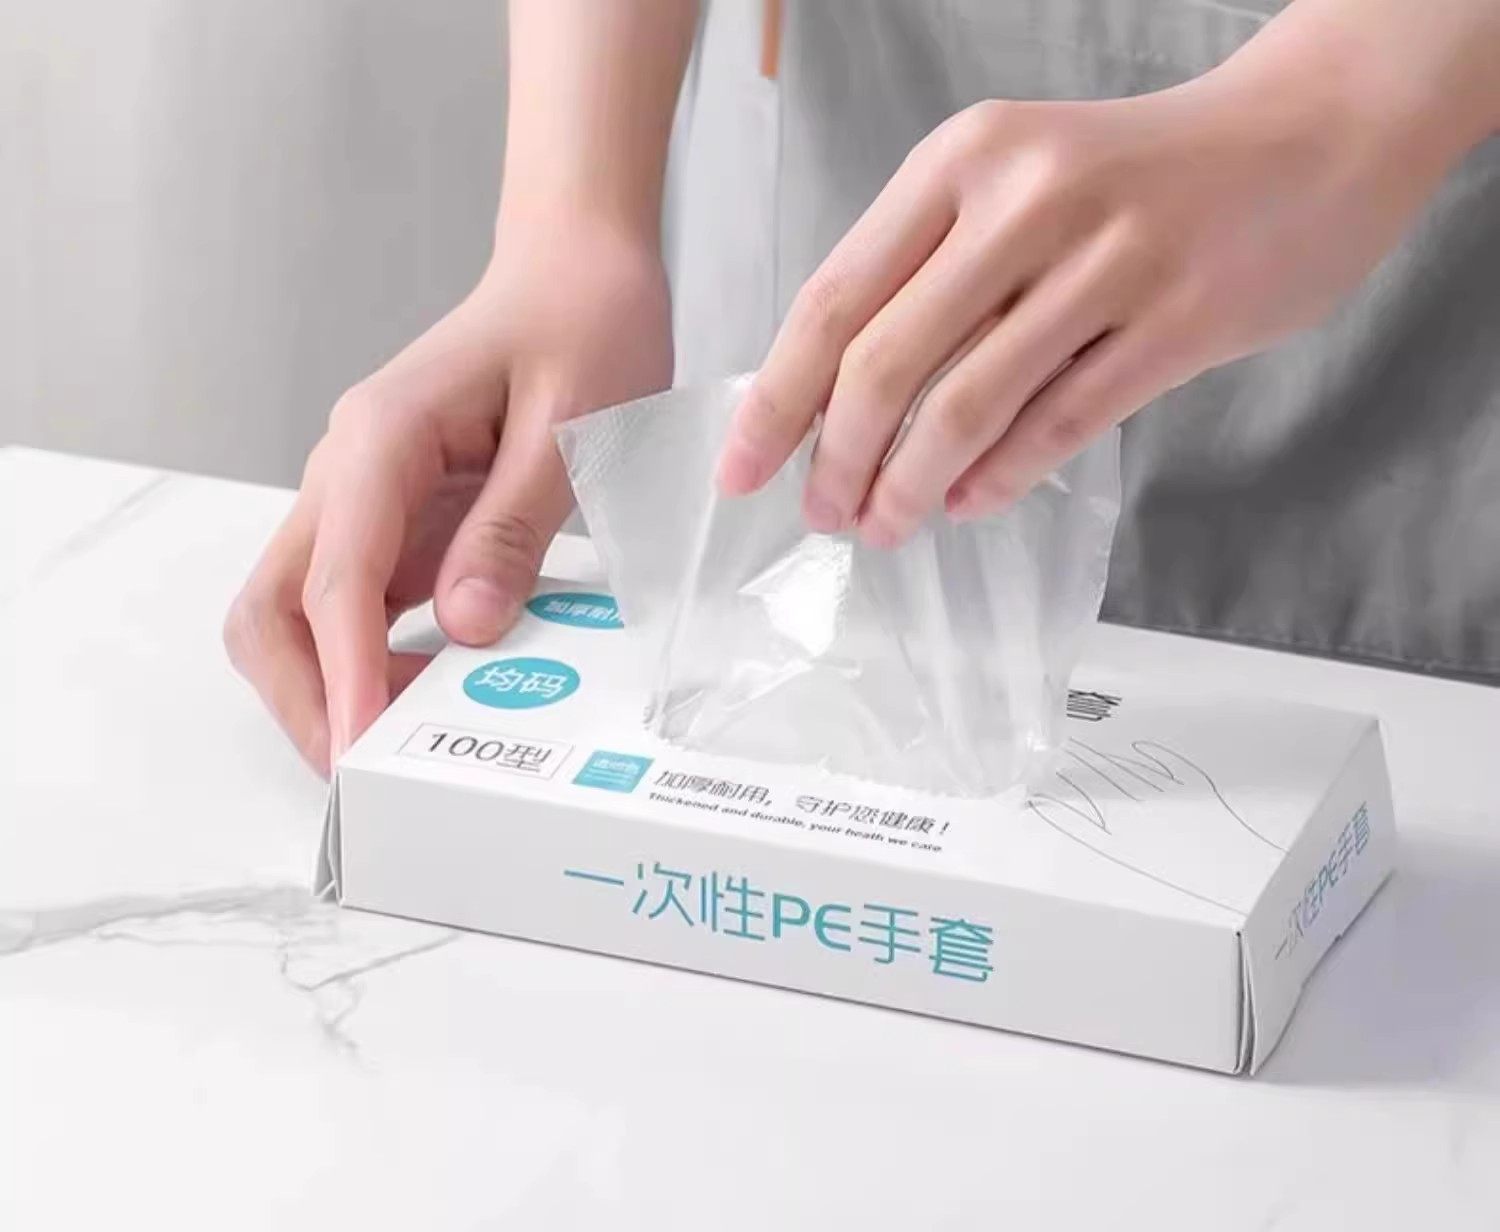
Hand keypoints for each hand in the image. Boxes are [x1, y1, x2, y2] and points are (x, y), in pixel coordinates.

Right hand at [225, 220, 671, 771]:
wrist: (576, 268)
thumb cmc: (581, 324)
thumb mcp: (571, 427)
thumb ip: (513, 528)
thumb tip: (464, 629)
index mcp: (382, 440)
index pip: (337, 579)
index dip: (345, 675)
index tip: (361, 751)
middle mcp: (351, 472)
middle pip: (275, 603)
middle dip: (305, 695)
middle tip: (367, 771)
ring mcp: (368, 497)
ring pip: (304, 609)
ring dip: (335, 683)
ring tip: (407, 746)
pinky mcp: (399, 517)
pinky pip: (364, 601)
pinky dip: (379, 658)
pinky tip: (438, 693)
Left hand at [716, 58, 1455, 546]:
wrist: (1313, 134)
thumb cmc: (1140, 172)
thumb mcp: (1016, 179)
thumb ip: (932, 271)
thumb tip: (841, 401)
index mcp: (962, 161)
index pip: (834, 299)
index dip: (775, 398)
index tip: (741, 469)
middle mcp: (1024, 201)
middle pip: (885, 364)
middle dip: (838, 461)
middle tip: (824, 515)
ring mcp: (1107, 261)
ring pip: (968, 406)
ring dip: (911, 486)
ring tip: (889, 525)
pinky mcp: (1180, 321)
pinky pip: (1062, 423)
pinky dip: (1002, 478)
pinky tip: (970, 505)